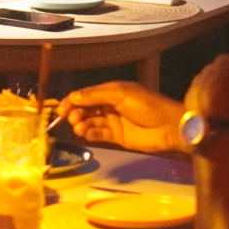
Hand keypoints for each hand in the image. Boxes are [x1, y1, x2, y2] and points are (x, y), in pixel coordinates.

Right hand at [57, 81, 185, 153]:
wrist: (168, 126)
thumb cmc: (146, 105)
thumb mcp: (120, 94)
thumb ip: (96, 96)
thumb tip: (73, 96)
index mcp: (112, 91)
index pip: (86, 95)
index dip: (72, 100)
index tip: (60, 109)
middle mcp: (110, 105)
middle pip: (86, 109)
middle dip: (76, 113)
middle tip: (71, 119)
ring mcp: (113, 122)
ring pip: (91, 122)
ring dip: (82, 124)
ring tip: (79, 128)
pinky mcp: (117, 137)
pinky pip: (99, 134)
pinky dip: (90, 134)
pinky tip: (86, 134)